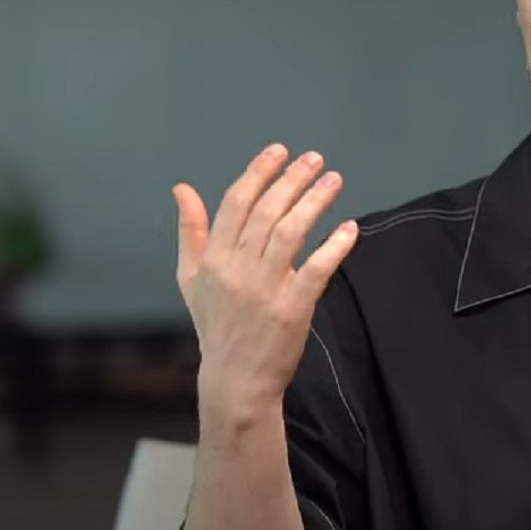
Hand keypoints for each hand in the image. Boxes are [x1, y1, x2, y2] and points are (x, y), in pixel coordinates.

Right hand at [173, 144, 357, 411]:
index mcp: (213, 258)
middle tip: (315, 159)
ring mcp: (265, 289)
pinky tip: (349, 228)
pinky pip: (316, 270)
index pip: (237, 204)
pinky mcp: (292, 308)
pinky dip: (333, 247)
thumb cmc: (216, 325)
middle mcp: (237, 269)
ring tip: (334, 180)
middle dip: (291, 180)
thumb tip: (181, 188)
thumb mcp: (192, 278)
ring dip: (314, 202)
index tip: (279, 151)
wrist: (234, 378)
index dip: (258, 173)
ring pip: (291, 233)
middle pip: (267, 212)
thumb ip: (191, 231)